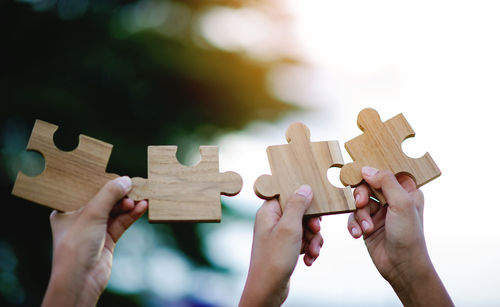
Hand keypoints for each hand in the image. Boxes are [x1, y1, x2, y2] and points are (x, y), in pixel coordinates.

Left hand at [42, 176, 147, 306]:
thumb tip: (125, 180)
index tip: (119, 176)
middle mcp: (80, 219)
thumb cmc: (75, 247)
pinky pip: (122, 222)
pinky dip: (131, 215)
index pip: (87, 191)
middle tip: (133, 187)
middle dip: (120, 194)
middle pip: (104, 200)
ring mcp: (95, 229)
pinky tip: (141, 207)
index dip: (103, 183)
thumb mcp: (92, 213)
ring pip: (115, 211)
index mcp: (66, 210)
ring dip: (128, 204)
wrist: (81, 280)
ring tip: (141, 198)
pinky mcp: (108, 239)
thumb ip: (109, 194)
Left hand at [240, 185, 322, 306]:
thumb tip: (304, 187)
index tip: (314, 209)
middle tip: (315, 231)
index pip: (288, 194)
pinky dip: (309, 249)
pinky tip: (309, 260)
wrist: (268, 289)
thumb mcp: (289, 228)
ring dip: (313, 239)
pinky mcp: (285, 248)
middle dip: (312, 224)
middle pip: (300, 212)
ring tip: (313, 252)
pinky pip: (302, 242)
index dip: (303, 200)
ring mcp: (278, 235)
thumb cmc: (274, 258)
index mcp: (268, 211)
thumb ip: (297, 205)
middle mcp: (272, 221)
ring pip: (304, 228)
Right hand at [347, 167, 452, 305]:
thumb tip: (367, 169)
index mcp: (406, 191)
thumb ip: (386, 182)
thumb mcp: (402, 204)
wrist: (402, 267)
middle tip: (361, 203)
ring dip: (359, 215)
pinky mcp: (368, 225)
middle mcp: (392, 200)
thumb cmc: (409, 236)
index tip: (362, 174)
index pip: (387, 172)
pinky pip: (353, 217)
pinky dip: (354, 225)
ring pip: (359, 201)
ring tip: (366, 228)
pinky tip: (359, 234)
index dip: (374, 172)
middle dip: (361, 194)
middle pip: (368, 185)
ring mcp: (379, 212)